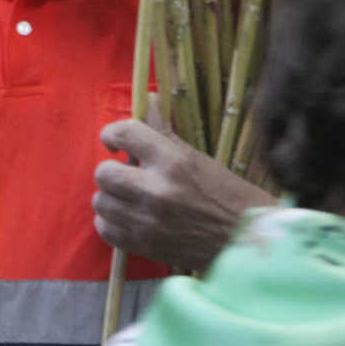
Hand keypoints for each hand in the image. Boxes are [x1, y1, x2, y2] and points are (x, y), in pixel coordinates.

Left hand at [93, 120, 273, 273]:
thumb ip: (164, 131)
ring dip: (111, 196)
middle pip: (103, 172)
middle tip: (126, 174)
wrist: (244, 240)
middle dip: (111, 169)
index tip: (115, 141)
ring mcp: (148, 221)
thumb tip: (147, 98)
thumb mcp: (197, 158)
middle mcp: (157, 191)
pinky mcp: (144, 246)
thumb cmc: (226, 194)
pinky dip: (111, 222)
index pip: (125, 133)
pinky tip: (128, 217)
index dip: (112, 134)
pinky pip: (105, 229)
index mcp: (174, 162)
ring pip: (100, 201)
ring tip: (129, 197)